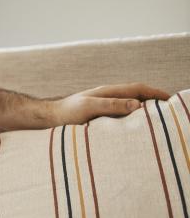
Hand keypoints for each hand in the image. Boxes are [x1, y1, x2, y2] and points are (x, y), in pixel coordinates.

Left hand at [48, 83, 169, 126]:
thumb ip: (111, 105)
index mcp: (108, 92)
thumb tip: (137, 105)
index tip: (170, 99)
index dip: (155, 92)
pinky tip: (135, 130)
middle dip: (153, 101)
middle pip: (136, 96)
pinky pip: (121, 117)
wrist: (48, 119)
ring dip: (143, 111)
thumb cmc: (66, 113)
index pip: (137, 88)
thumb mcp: (89, 107)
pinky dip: (132, 120)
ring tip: (157, 121)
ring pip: (129, 106)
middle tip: (169, 111)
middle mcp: (108, 97)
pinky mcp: (99, 117)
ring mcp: (104, 107)